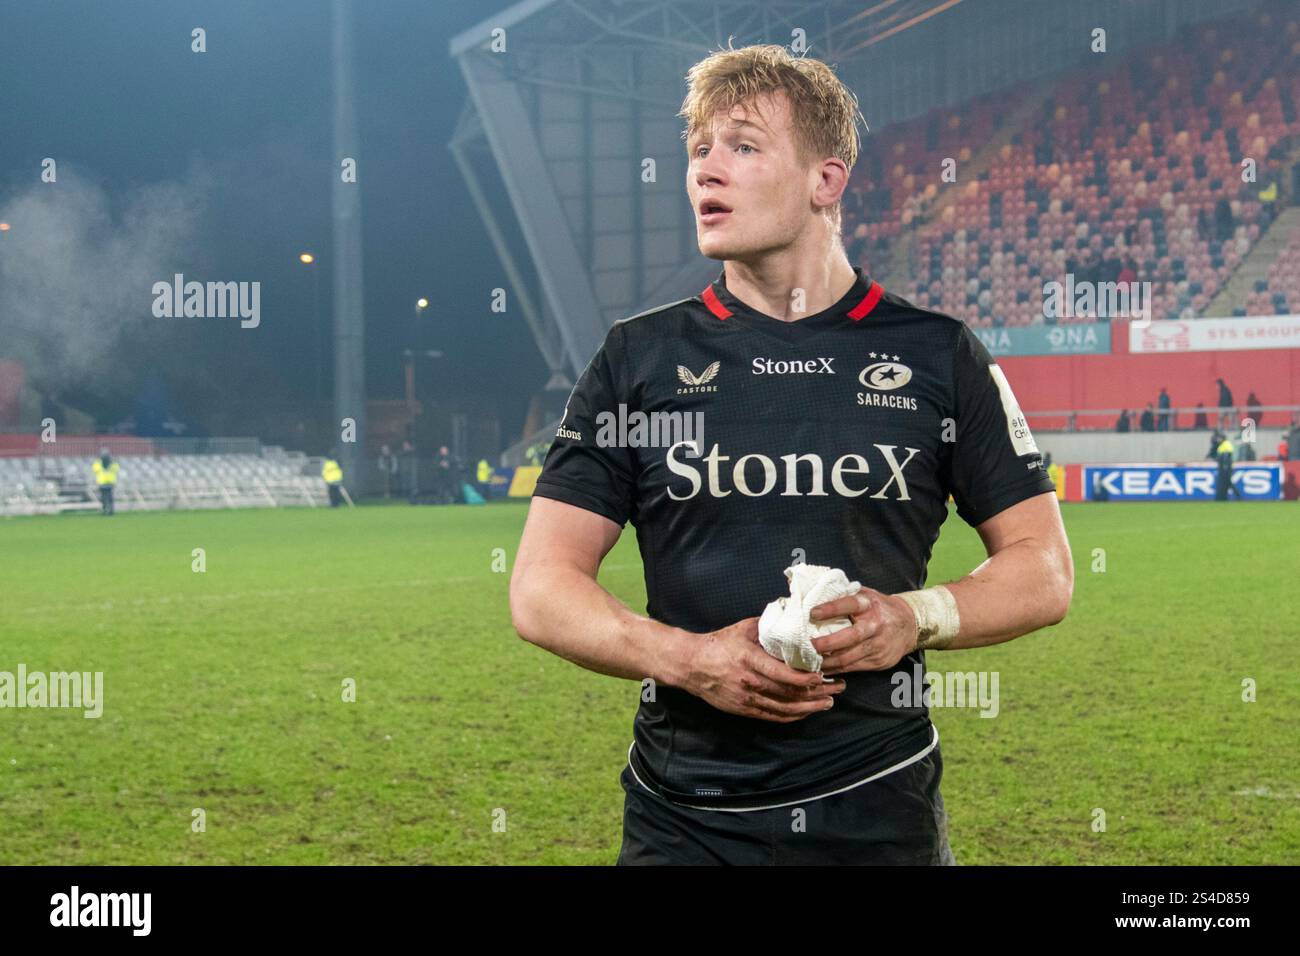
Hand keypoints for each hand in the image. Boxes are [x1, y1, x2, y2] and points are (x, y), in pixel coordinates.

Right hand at [681, 617, 845, 722]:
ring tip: (828, 703)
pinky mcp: (745, 710)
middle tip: (837, 689)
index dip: (807, 679)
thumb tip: (793, 616)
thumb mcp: (743, 629)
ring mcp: (748, 699)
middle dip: (817, 693)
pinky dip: (793, 716)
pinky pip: (774, 717)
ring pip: (785, 709)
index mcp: (751, 661)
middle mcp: (751, 683)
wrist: (691, 665)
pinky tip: (806, 712)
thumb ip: (769, 626)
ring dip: (809, 708)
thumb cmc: (719, 644)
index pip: (784, 675)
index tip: (823, 676)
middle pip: (790, 694)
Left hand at [808, 588, 917, 675]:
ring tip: (810, 660)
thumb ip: (845, 595)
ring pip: (849, 657)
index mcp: (869, 605)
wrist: (910, 625)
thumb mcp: (866, 595)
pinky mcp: (879, 661)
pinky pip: (853, 667)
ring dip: (827, 661)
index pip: (849, 604)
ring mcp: (878, 645)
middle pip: (850, 637)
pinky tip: (823, 668)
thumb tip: (815, 594)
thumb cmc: (879, 608)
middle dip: (827, 643)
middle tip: (808, 645)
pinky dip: (836, 669)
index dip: (831, 609)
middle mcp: (875, 625)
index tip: (812, 613)